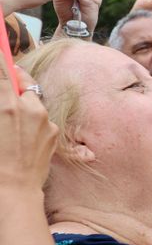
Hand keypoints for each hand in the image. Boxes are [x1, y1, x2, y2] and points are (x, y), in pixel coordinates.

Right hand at [0, 62, 57, 190]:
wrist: (13, 192)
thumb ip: (0, 103)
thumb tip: (4, 93)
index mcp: (7, 105)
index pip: (3, 71)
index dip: (1, 61)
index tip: (1, 52)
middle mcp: (30, 108)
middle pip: (22, 80)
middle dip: (12, 79)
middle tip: (5, 86)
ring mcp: (45, 120)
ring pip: (33, 98)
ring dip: (22, 101)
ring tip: (11, 119)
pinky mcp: (54, 132)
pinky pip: (41, 117)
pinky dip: (32, 119)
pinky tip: (21, 136)